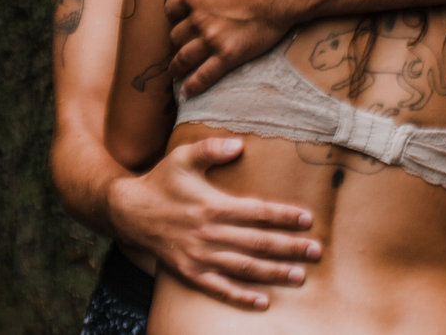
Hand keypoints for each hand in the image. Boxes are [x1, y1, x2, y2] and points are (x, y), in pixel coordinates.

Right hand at [106, 138, 320, 309]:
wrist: (129, 211)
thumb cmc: (161, 181)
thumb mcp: (183, 157)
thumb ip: (211, 148)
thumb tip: (239, 144)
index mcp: (213, 205)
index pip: (258, 212)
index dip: (284, 216)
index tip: (307, 219)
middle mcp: (210, 233)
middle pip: (258, 243)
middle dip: (290, 247)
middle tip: (316, 251)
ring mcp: (200, 256)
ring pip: (245, 268)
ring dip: (275, 273)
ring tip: (300, 275)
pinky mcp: (190, 273)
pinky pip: (220, 289)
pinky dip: (242, 297)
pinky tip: (263, 302)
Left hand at [165, 0, 295, 95]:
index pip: (173, 8)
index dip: (173, 14)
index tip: (176, 18)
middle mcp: (198, 19)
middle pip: (177, 34)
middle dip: (176, 40)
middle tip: (177, 47)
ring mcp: (212, 39)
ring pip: (186, 56)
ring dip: (177, 66)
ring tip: (175, 73)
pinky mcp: (229, 56)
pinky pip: (205, 75)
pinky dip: (193, 85)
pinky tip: (187, 92)